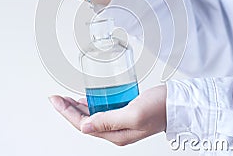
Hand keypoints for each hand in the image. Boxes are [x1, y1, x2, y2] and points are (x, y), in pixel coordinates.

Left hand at [48, 85, 166, 145]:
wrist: (177, 104)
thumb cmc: (160, 108)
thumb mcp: (133, 114)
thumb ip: (108, 121)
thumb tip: (84, 126)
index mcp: (115, 135)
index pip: (83, 125)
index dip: (66, 113)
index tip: (55, 101)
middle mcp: (115, 131)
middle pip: (84, 122)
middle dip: (67, 110)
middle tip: (55, 98)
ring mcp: (120, 123)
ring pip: (91, 117)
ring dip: (76, 108)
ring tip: (65, 99)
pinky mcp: (124, 114)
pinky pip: (101, 111)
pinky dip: (90, 105)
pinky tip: (85, 100)